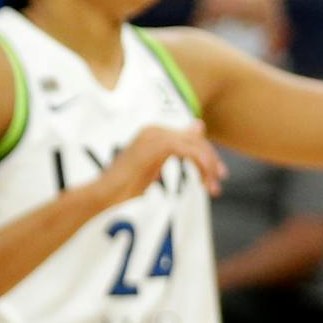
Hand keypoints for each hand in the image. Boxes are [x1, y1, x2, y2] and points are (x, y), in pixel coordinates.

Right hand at [94, 123, 225, 204]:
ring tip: (212, 188)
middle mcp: (154, 128)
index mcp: (153, 131)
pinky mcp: (158, 146)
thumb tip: (196, 128)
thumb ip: (173, 150)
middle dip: (211, 163)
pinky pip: (190, 152)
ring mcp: (155, 135)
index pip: (191, 138)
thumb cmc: (124, 186)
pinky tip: (202, 183)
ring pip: (196, 146)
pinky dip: (201, 167)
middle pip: (197, 140)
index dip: (207, 157)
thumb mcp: (154, 167)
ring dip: (208, 168)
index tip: (216, 178)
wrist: (105, 194)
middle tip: (217, 186)